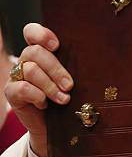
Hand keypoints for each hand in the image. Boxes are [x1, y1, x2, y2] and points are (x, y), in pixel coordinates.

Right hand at [4, 23, 72, 156]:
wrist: (54, 124)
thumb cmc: (67, 94)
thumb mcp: (72, 76)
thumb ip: (74, 63)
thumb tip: (94, 57)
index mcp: (41, 50)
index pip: (31, 32)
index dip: (41, 34)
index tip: (57, 45)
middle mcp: (26, 59)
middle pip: (35, 52)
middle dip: (56, 69)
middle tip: (70, 85)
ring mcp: (17, 75)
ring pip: (31, 70)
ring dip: (50, 86)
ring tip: (64, 98)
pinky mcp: (12, 92)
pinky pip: (22, 88)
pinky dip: (37, 95)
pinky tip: (46, 103)